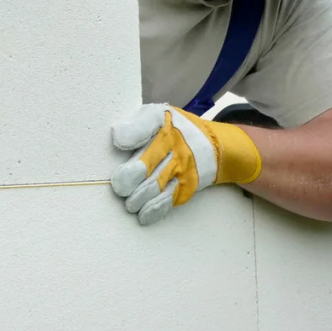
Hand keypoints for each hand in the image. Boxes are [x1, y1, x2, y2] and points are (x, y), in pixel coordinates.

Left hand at [110, 103, 261, 224]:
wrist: (213, 145)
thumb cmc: (174, 130)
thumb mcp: (157, 116)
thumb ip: (137, 123)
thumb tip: (117, 137)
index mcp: (163, 123)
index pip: (148, 124)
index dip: (132, 134)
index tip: (119, 143)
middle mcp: (175, 145)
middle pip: (149, 162)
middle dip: (131, 177)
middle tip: (119, 186)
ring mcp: (182, 168)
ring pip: (156, 185)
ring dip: (139, 197)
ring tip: (129, 203)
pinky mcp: (187, 186)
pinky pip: (169, 199)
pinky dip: (155, 208)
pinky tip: (143, 214)